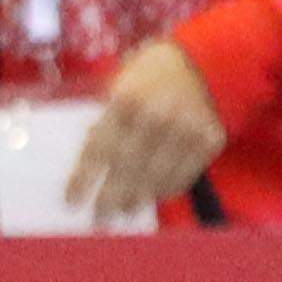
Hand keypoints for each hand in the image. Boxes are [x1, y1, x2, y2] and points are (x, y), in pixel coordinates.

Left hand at [58, 36, 226, 218]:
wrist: (200, 63)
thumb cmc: (147, 79)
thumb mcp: (119, 89)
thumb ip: (106, 124)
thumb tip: (91, 170)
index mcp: (128, 99)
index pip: (99, 149)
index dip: (83, 178)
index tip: (71, 201)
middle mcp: (159, 116)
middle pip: (127, 170)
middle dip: (108, 199)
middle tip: (98, 218)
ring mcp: (188, 130)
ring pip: (156, 180)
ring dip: (136, 199)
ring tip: (124, 209)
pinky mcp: (210, 141)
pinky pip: (182, 178)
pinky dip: (164, 190)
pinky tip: (151, 194)